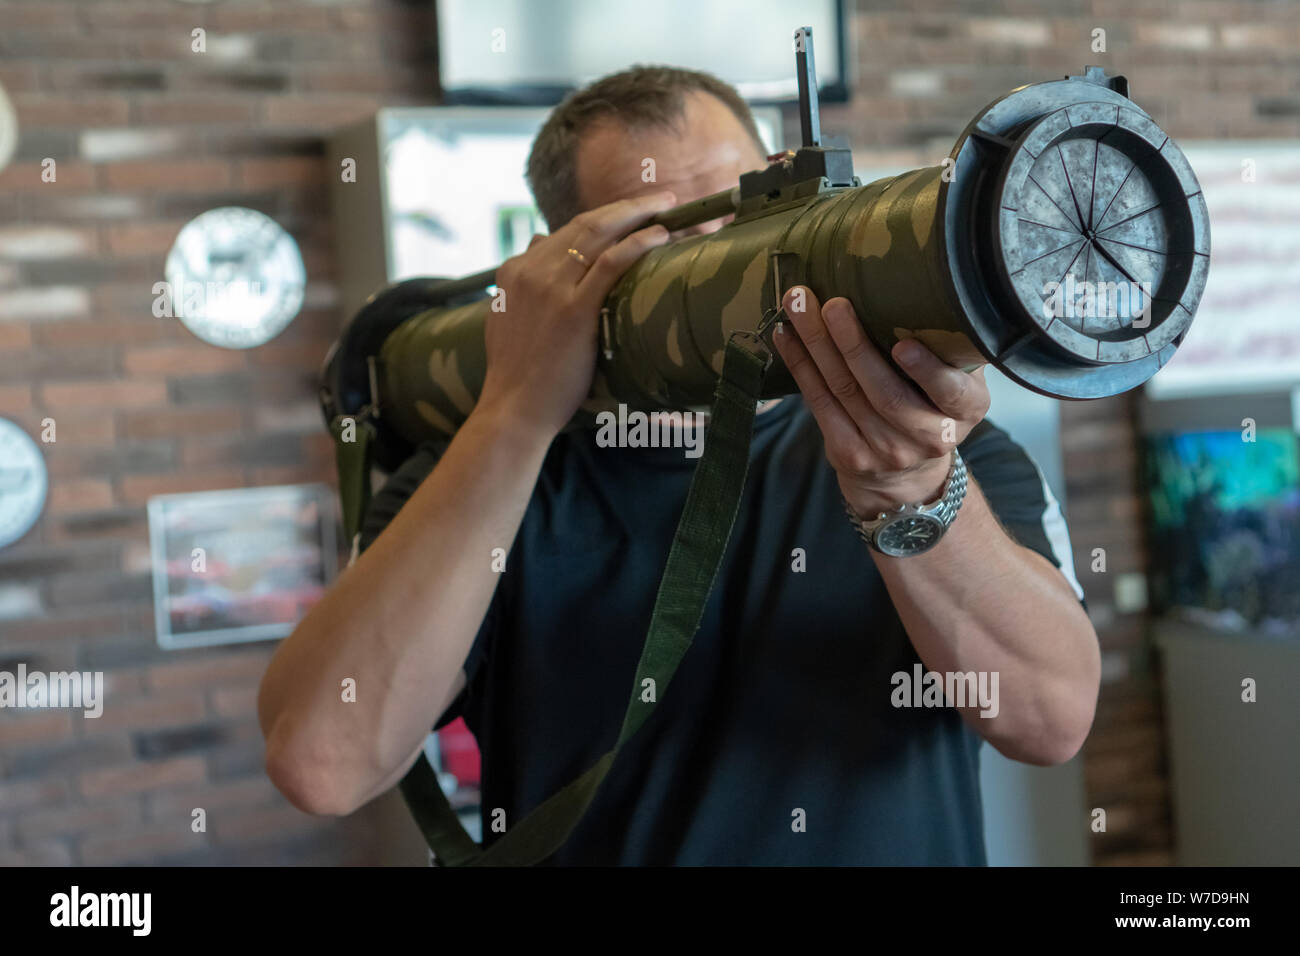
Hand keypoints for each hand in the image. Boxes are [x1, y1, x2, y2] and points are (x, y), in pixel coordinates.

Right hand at [476, 191, 677, 438]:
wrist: (512, 408)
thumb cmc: (515, 373)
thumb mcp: (506, 318)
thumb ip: (521, 281)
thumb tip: (536, 243)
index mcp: (514, 270)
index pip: (565, 232)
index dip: (603, 219)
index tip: (630, 215)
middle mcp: (530, 270)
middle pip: (587, 223)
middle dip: (628, 206)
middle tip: (661, 199)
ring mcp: (552, 287)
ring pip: (600, 233)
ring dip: (639, 213)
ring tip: (669, 206)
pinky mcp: (574, 309)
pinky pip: (612, 262)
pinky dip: (638, 242)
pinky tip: (660, 235)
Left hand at [771, 286, 990, 517]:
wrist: (907, 475)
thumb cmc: (932, 404)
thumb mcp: (958, 381)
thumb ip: (951, 347)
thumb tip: (925, 285)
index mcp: (964, 411)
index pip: (949, 392)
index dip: (927, 371)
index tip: (904, 344)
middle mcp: (928, 436)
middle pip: (884, 391)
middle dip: (853, 344)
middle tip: (832, 304)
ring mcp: (886, 450)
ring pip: (844, 392)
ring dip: (816, 345)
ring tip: (798, 306)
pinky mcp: (849, 454)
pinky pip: (819, 404)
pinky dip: (800, 366)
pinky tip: (786, 336)